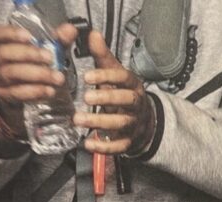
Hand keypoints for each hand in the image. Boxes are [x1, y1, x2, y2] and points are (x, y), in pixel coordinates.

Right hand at [0, 23, 76, 139]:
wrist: (27, 95)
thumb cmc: (35, 68)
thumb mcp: (47, 53)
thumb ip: (58, 41)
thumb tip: (71, 30)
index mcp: (3, 45)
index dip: (11, 33)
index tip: (29, 36)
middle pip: (5, 54)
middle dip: (29, 55)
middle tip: (51, 59)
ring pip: (12, 73)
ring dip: (37, 75)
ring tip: (58, 78)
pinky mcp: (5, 95)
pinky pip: (17, 93)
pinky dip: (35, 91)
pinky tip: (50, 91)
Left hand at [74, 31, 154, 154]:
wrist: (143, 121)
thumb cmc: (123, 93)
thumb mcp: (115, 74)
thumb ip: (102, 57)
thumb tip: (92, 34)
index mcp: (133, 85)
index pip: (124, 78)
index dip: (107, 77)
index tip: (87, 77)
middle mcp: (136, 104)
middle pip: (126, 101)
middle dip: (107, 99)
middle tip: (85, 98)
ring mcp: (134, 124)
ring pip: (121, 124)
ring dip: (100, 122)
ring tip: (78, 120)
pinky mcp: (129, 141)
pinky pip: (120, 146)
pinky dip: (104, 147)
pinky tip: (87, 144)